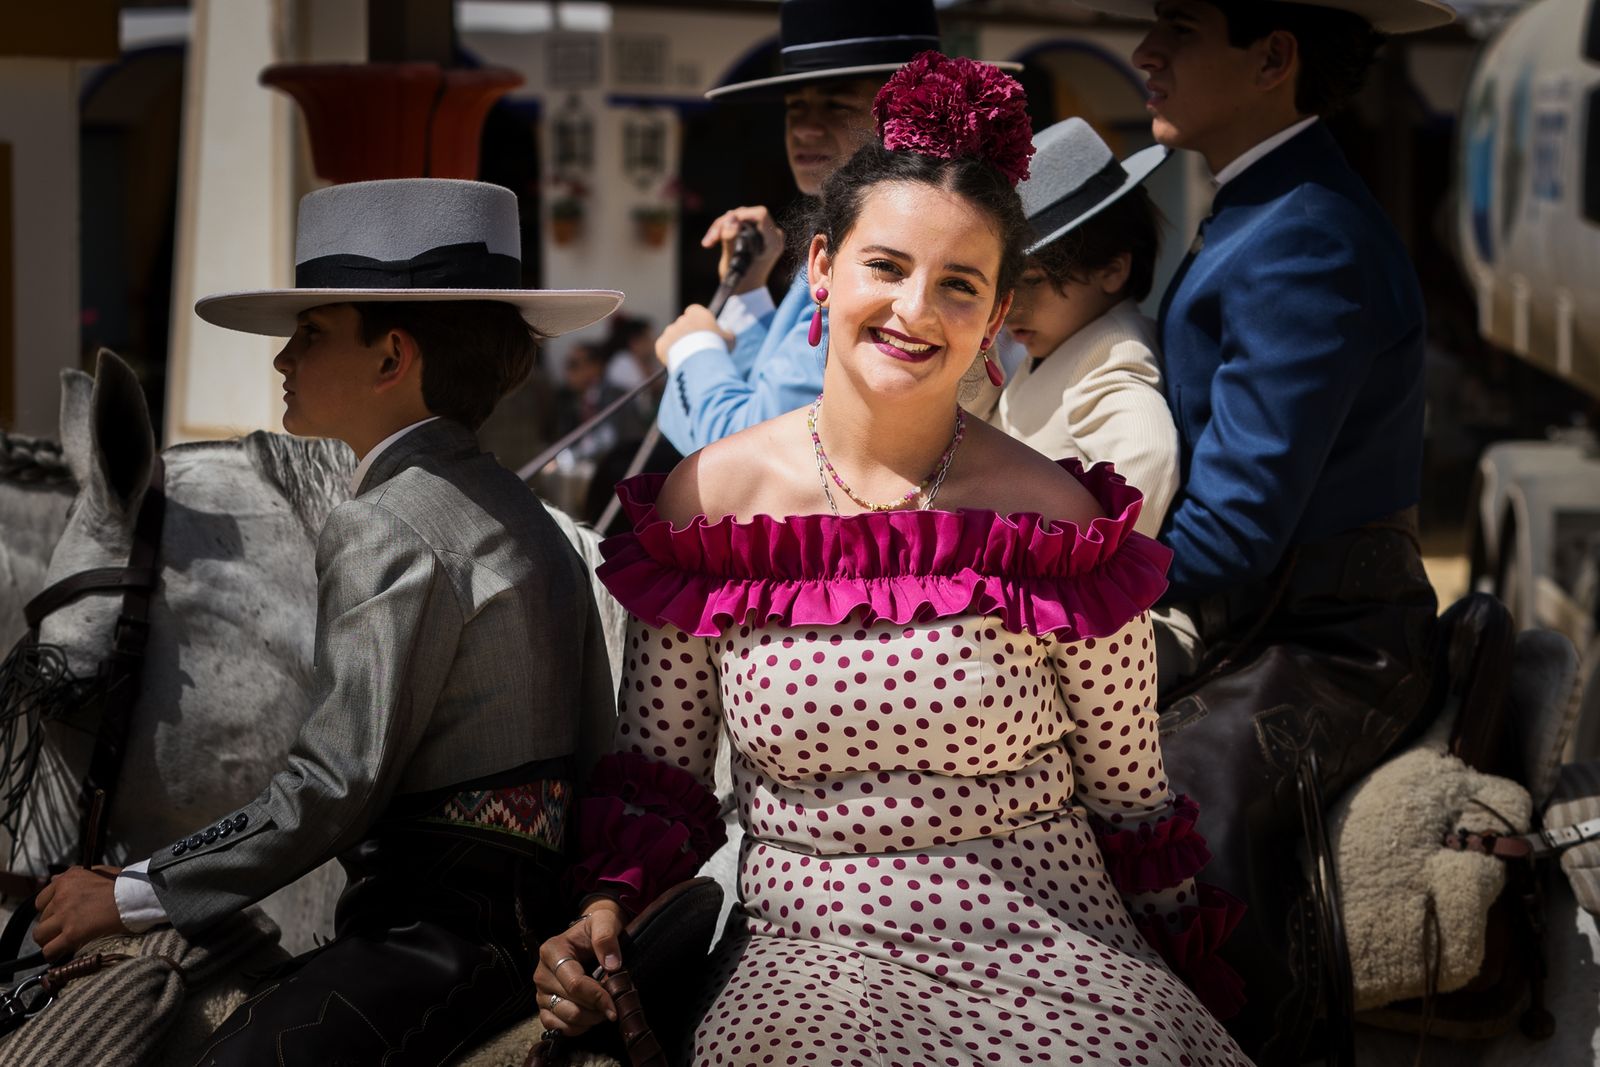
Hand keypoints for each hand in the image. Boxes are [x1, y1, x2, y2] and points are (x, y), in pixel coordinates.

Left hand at [34, 865, 128, 958]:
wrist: (137, 896)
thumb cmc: (123, 884)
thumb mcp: (95, 872)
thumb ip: (73, 876)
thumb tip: (53, 879)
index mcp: (66, 880)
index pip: (41, 901)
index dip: (50, 911)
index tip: (60, 916)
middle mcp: (61, 896)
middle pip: (41, 919)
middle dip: (52, 926)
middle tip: (66, 930)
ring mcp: (65, 915)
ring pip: (40, 935)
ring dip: (50, 940)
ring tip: (62, 943)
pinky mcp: (72, 933)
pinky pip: (50, 950)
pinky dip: (54, 954)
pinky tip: (62, 953)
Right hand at [534, 901, 624, 1036]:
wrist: (589, 935)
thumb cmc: (596, 928)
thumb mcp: (604, 922)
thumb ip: (606, 937)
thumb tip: (612, 965)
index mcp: (552, 952)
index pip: (575, 984)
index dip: (597, 997)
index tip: (615, 1004)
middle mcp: (541, 973)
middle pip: (571, 1005)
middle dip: (596, 1009)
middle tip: (614, 1004)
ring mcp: (541, 992)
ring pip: (565, 1018)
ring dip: (589, 1019)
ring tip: (604, 1008)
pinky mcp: (544, 1006)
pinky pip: (556, 1027)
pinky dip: (576, 1028)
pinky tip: (590, 1017)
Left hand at [655, 305, 730, 365]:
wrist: (699, 360)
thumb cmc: (717, 348)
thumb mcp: (729, 340)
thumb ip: (727, 334)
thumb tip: (727, 333)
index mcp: (697, 313)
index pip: (694, 312)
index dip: (698, 321)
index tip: (702, 332)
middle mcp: (681, 319)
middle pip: (683, 325)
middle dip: (687, 334)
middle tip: (696, 349)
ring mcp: (669, 331)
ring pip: (673, 337)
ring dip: (678, 344)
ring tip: (688, 358)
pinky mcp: (661, 344)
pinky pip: (664, 348)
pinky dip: (669, 354)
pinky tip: (678, 362)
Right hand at [700, 206, 783, 293]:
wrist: (746, 292)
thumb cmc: (741, 280)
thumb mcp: (733, 259)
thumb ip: (731, 237)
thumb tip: (730, 217)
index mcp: (773, 241)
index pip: (759, 214)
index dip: (739, 215)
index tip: (723, 227)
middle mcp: (774, 235)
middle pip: (747, 214)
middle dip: (726, 223)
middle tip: (710, 239)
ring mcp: (767, 234)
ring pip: (741, 218)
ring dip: (723, 226)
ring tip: (709, 241)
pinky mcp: (758, 235)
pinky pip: (742, 224)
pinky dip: (727, 229)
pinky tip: (715, 239)